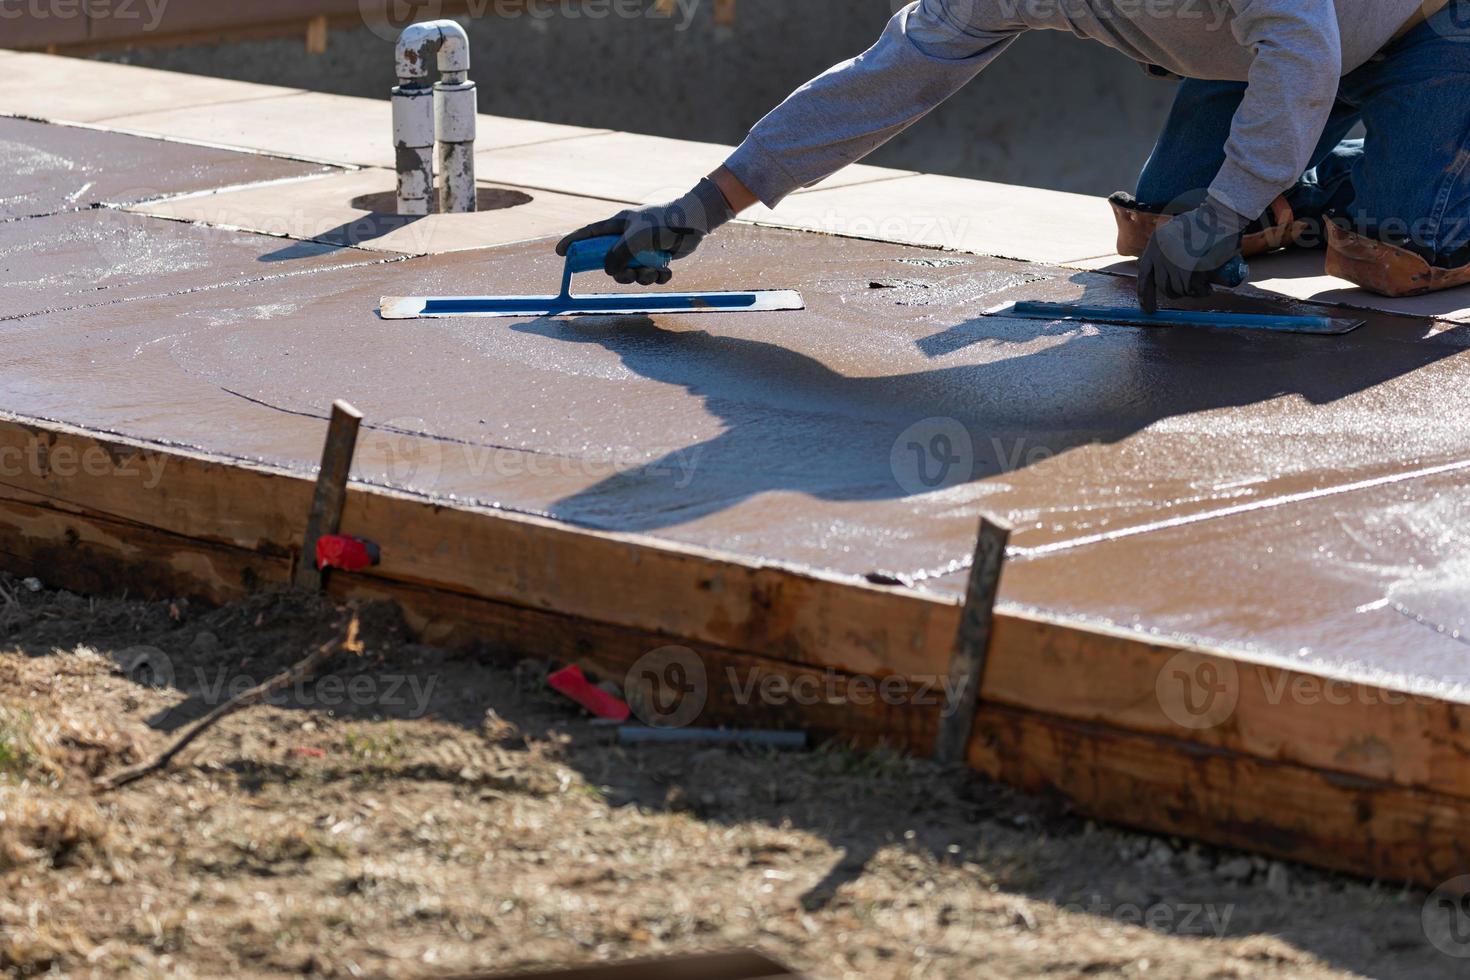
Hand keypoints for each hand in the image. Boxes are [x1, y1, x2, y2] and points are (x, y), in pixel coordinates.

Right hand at [556, 178, 735, 284]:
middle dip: (620, 273)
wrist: (693, 224)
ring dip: (642, 277)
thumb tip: (610, 271)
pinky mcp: (658, 257)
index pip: (590, 233)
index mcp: (619, 225)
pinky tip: (666, 271)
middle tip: (629, 275)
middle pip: (611, 262)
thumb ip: (617, 255)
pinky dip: (658, 277)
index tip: (560, 252)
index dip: (573, 242)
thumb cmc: (662, 224)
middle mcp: (628, 237)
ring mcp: (643, 248)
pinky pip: (650, 274)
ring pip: (632, 272)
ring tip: (653, 270)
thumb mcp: (634, 238)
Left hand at [1137, 197, 1250, 313]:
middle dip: (1175, 293)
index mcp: (1155, 243)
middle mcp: (1161, 253)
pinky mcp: (1192, 269)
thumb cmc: (1206, 222)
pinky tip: (1208, 289)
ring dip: (1191, 292)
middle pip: (1163, 286)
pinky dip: (1202, 292)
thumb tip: (1165, 277)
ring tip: (1202, 286)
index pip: (1145, 274)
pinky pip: (1194, 289)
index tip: (1148, 309)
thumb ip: (1167, 249)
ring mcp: (1175, 262)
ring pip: (1179, 289)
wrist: (1222, 213)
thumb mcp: (1177, 231)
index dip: (1145, 294)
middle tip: (1188, 291)